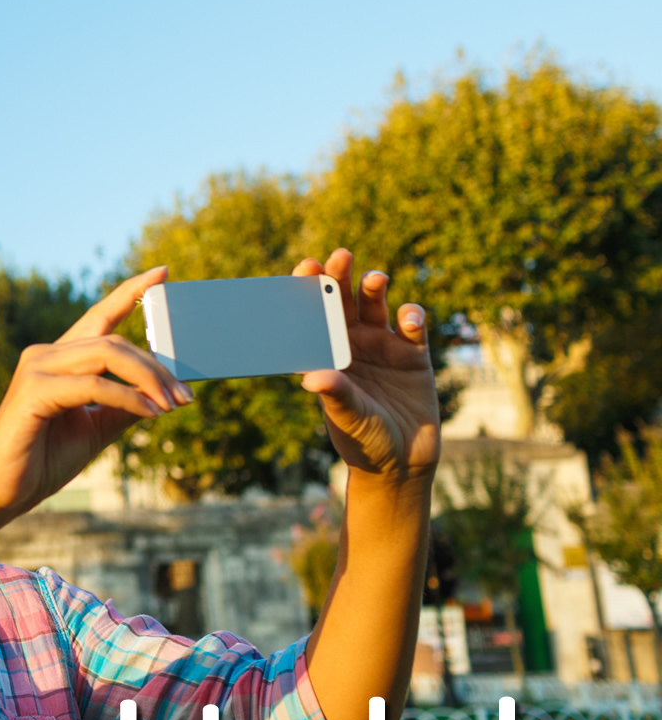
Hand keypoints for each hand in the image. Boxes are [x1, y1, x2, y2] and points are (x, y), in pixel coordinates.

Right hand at [0, 267, 187, 524]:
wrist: (4, 492)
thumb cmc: (44, 459)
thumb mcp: (96, 428)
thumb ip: (124, 405)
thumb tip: (164, 393)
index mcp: (59, 358)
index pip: (99, 316)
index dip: (131, 292)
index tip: (162, 273)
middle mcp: (45, 354)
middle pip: (113, 341)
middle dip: (156, 366)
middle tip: (185, 395)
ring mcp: (37, 368)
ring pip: (106, 355)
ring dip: (147, 378)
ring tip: (173, 404)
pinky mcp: (34, 390)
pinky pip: (93, 385)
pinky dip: (127, 398)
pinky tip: (149, 414)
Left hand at [294, 249, 440, 479]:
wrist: (401, 463)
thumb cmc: (363, 441)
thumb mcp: (348, 418)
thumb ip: (336, 395)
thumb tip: (312, 377)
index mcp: (326, 353)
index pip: (312, 314)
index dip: (309, 288)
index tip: (306, 266)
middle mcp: (352, 344)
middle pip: (343, 301)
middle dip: (341, 277)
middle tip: (340, 256)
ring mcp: (383, 347)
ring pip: (376, 307)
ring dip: (374, 288)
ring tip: (374, 279)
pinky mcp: (414, 356)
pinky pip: (413, 328)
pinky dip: (411, 317)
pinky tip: (408, 317)